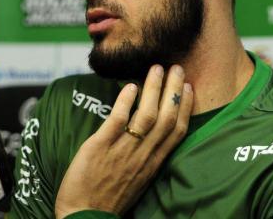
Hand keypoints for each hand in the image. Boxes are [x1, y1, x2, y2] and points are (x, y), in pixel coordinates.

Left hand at [55, 64, 192, 217]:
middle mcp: (143, 155)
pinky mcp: (99, 147)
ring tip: (157, 69)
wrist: (84, 216)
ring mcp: (122, 150)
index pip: (176, 131)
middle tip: (177, 68)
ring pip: (145, 116)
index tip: (188, 88)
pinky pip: (117, 122)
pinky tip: (131, 87)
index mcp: (153, 162)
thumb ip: (146, 155)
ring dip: (153, 90)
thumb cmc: (109, 196)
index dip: (184, 107)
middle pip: (165, 118)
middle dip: (173, 91)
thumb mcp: (138, 178)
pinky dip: (125, 103)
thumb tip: (150, 131)